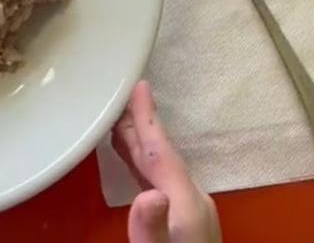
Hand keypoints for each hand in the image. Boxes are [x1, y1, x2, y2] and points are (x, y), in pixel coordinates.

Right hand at [114, 81, 221, 242]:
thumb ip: (152, 227)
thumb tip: (149, 194)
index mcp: (188, 202)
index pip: (162, 152)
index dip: (148, 118)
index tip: (140, 86)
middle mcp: (193, 201)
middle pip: (161, 155)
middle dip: (140, 125)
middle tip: (120, 97)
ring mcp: (190, 210)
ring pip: (160, 168)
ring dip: (140, 143)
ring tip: (119, 123)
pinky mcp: (184, 220)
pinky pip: (160, 182)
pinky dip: (143, 166)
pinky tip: (133, 162)